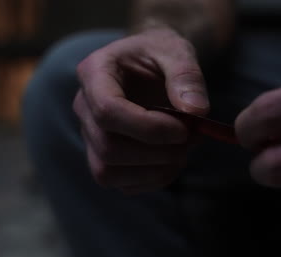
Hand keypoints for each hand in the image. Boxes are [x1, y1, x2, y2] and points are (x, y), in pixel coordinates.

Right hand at [73, 28, 209, 193]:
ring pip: (107, 172)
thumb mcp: (176, 50)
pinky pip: (118, 183)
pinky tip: (172, 163)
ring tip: (183, 153)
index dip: (147, 128)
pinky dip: (150, 180)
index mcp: (95, 73)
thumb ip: (186, 76)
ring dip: (152, 171)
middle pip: (108, 147)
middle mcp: (84, 107)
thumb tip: (196, 112)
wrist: (149, 65)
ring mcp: (90, 134)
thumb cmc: (159, 54)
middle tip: (190, 140)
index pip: (107, 110)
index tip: (183, 129)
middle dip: (155, 152)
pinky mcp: (102, 155)